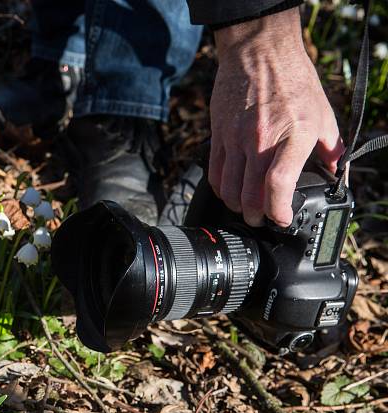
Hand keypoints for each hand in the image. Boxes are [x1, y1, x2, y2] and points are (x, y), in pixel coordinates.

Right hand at [210, 8, 342, 226]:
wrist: (258, 53)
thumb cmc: (292, 80)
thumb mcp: (322, 113)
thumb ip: (331, 147)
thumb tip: (337, 173)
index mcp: (293, 135)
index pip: (278, 183)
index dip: (277, 209)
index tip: (280, 219)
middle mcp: (261, 140)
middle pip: (249, 194)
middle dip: (255, 216)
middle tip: (261, 219)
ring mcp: (235, 138)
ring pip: (228, 188)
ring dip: (235, 205)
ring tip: (244, 208)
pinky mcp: (219, 135)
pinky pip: (215, 172)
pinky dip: (221, 188)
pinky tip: (229, 190)